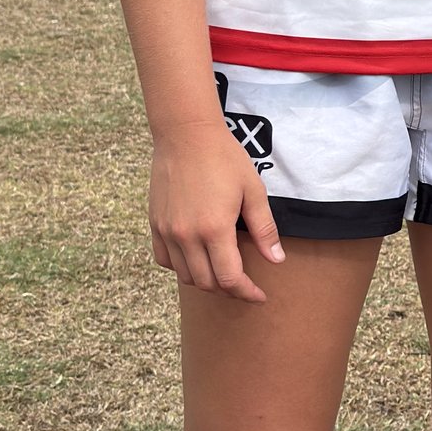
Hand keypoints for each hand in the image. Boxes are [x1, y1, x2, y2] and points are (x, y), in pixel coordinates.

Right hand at [148, 119, 285, 300]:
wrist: (186, 135)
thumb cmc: (224, 159)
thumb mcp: (253, 191)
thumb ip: (264, 229)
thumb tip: (276, 260)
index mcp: (214, 229)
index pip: (229, 279)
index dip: (246, 293)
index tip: (259, 296)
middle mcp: (186, 235)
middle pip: (206, 282)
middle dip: (229, 289)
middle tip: (244, 284)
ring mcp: (167, 231)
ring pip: (185, 275)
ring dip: (205, 280)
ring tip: (222, 272)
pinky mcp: (155, 223)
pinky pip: (164, 259)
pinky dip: (180, 267)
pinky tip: (196, 258)